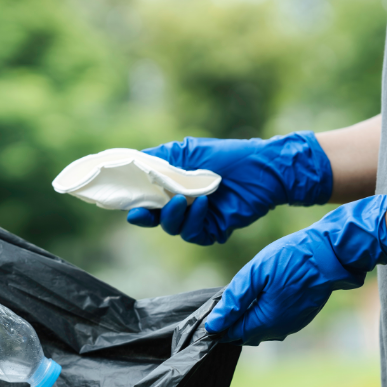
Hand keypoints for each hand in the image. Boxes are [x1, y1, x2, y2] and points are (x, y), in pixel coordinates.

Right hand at [126, 132, 332, 244]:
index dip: (132, 200)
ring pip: (171, 227)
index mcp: (172, 183)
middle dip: (146, 215)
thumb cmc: (227, 156)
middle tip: (141, 212)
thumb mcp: (187, 152)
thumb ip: (158, 160)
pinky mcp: (212, 230)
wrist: (263, 169)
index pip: (145, 196)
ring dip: (173, 216)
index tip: (123, 201)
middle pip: (152, 216)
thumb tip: (130, 164)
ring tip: (183, 200)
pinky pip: (192, 234)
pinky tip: (203, 205)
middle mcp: (181, 201)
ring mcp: (196, 217)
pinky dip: (193, 221)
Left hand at [204, 195, 386, 344]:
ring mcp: (293, 325)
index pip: (233, 333)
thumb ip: (234, 301)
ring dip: (249, 319)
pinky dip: (264, 315)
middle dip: (233, 323)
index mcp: (266, 321)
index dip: (219, 326)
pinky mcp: (301, 318)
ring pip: (261, 330)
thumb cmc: (291, 258)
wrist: (330, 252)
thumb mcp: (255, 273)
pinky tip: (261, 298)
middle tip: (224, 303)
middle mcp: (279, 329)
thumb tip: (213, 325)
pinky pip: (275, 324)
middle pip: (247, 334)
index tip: (208, 316)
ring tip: (241, 299)